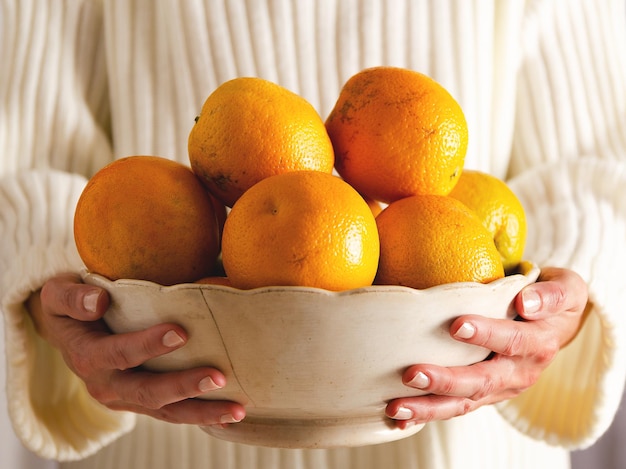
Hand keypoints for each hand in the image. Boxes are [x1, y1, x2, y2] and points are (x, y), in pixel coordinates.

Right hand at [27, 273, 244, 425]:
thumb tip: (98, 300)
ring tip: (236, 408)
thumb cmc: (70, 306)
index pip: (118, 353)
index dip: (147, 345)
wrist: (68, 332)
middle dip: (184, 386)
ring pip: (165, 411)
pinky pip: (172, 413)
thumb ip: (72, 296)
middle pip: (146, 391)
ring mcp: (125, 398)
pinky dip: (201, 416)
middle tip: (219, 376)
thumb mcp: (58, 293)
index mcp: (86, 356)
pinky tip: (231, 414)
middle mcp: (105, 384)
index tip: (181, 332)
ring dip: (201, 412)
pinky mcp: (142, 403)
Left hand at [386, 267, 587, 426]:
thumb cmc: (553, 300)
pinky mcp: (482, 395)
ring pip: (464, 402)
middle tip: (412, 373)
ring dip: (429, 407)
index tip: (457, 326)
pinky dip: (427, 415)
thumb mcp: (566, 287)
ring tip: (396, 406)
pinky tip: (398, 418)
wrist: (556, 325)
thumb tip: (525, 302)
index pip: (513, 340)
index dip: (487, 335)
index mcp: (539, 344)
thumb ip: (552, 293)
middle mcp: (519, 372)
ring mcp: (499, 388)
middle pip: (482, 380)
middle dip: (446, 381)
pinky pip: (455, 408)